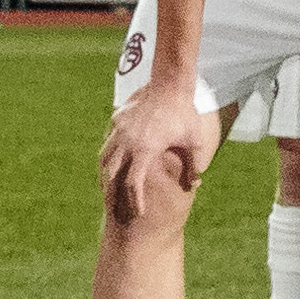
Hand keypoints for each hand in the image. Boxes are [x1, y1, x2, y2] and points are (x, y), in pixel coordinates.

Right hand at [100, 85, 217, 223]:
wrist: (170, 84)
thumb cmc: (184, 114)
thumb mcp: (194, 141)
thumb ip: (193, 165)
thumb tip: (194, 185)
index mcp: (145, 150)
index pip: (134, 183)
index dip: (134, 200)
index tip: (137, 213)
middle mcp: (127, 143)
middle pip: (111, 175)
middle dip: (112, 194)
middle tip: (115, 209)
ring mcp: (119, 131)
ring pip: (105, 159)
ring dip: (105, 176)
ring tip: (108, 189)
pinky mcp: (116, 121)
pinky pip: (107, 144)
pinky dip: (106, 157)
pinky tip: (110, 164)